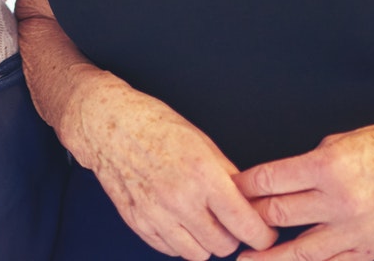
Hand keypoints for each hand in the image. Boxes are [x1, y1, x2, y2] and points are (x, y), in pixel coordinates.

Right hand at [61, 75, 273, 259]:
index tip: (264, 233)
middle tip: (229, 221)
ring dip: (206, 242)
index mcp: (202, 175)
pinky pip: (171, 249)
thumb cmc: (156, 126)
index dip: (262, 234)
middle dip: (233, 236)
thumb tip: (251, 203)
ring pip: (198, 254)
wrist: (109, 125)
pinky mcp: (138, 223)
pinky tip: (179, 219)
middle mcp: (180, 199)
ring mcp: (156, 214)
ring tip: (203, 221)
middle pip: (223, 245)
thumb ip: (229, 176)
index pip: (245, 224)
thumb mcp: (203, 142)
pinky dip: (180, 241)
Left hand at [236, 122, 373, 259]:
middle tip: (231, 220)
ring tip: (245, 260)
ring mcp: (355, 230)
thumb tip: (280, 178)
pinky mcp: (369, 249)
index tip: (229, 190)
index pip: (272, 180)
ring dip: (269, 256)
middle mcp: (339, 201)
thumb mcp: (345, 140)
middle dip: (252, 217)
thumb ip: (310, 161)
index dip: (245, 186)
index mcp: (329, 166)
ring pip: (301, 250)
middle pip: (280, 215)